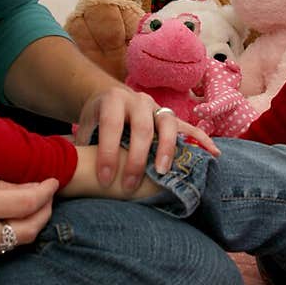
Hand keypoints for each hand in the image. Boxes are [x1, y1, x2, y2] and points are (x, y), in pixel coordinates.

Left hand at [75, 85, 218, 191]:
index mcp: (113, 100)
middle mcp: (138, 100)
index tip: (106, 179)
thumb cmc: (96, 120)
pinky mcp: (170, 117)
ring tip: (162, 173)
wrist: (109, 99)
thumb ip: (82, 144)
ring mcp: (157, 107)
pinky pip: (189, 127)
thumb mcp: (84, 125)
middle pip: (142, 127)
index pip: (112, 126)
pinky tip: (214, 154)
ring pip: (168, 124)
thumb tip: (71, 167)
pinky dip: (202, 139)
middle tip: (131, 185)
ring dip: (167, 149)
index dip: (109, 153)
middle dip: (138, 158)